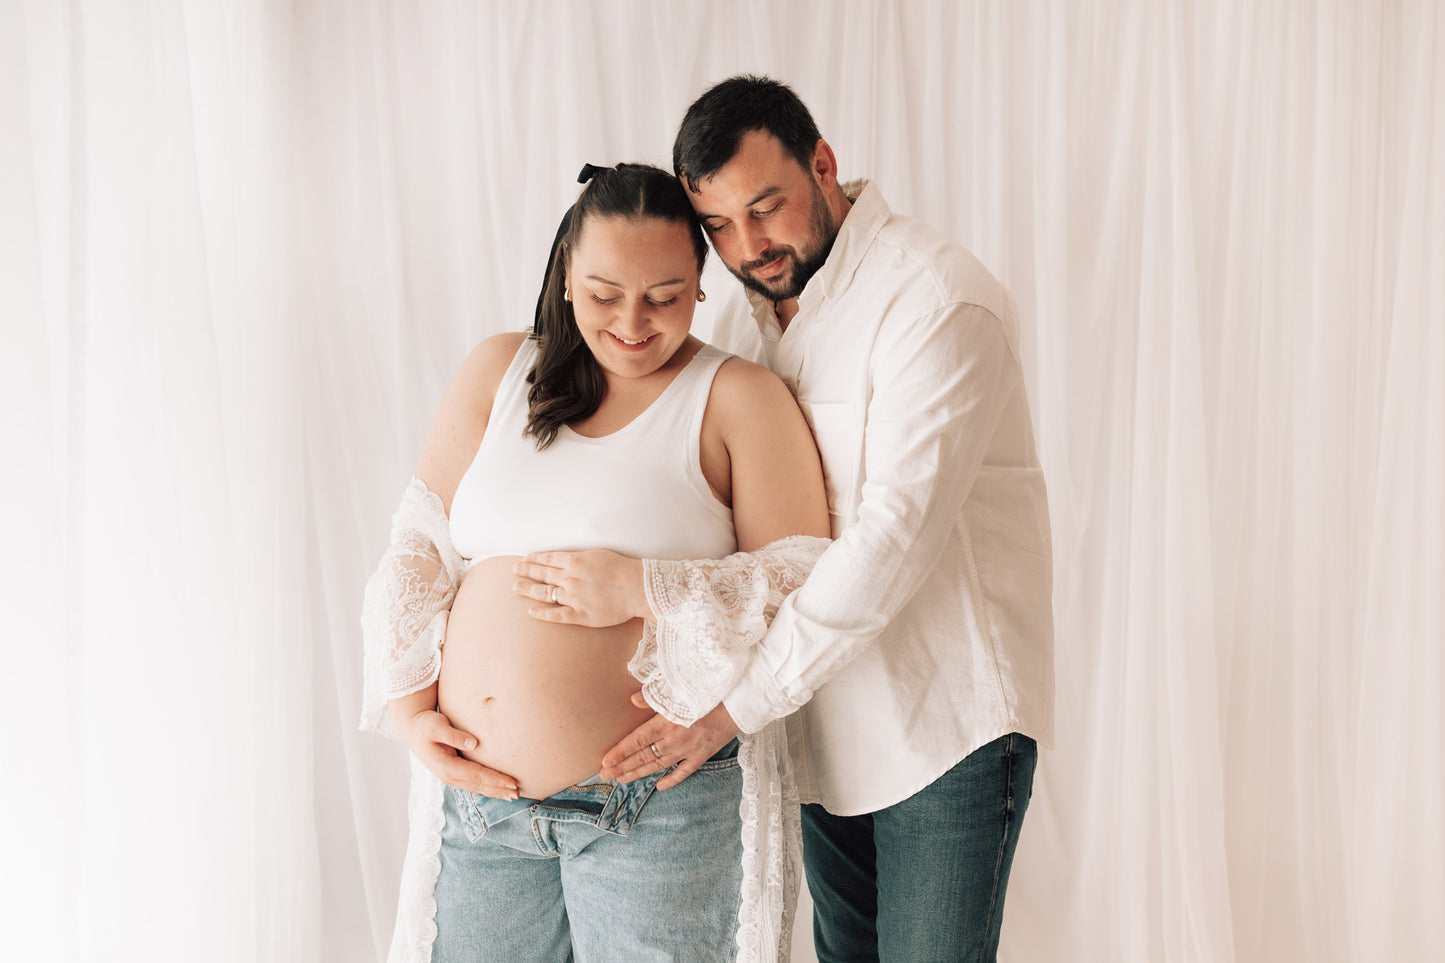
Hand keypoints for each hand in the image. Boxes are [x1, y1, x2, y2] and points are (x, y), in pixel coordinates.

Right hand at [395, 707, 519, 800]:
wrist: (413, 729)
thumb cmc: (426, 725)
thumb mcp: (437, 726)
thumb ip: (454, 735)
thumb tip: (474, 744)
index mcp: (446, 767)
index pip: (477, 775)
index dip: (496, 780)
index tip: (513, 783)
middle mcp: (449, 776)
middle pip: (479, 786)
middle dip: (499, 790)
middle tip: (518, 793)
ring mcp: (450, 777)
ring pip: (477, 788)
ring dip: (495, 792)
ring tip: (513, 796)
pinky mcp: (453, 774)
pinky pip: (473, 784)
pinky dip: (487, 787)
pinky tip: (498, 789)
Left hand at [513, 549, 648, 626]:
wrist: (638, 588)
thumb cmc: (622, 569)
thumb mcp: (597, 554)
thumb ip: (578, 557)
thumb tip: (563, 559)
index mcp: (574, 561)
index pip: (547, 559)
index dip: (533, 559)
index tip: (524, 560)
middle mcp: (570, 578)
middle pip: (542, 574)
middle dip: (525, 571)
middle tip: (514, 571)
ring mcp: (573, 597)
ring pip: (544, 593)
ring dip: (528, 590)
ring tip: (516, 588)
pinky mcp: (580, 615)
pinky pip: (556, 615)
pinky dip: (542, 613)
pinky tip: (531, 611)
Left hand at [600, 694, 739, 789]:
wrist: (738, 703)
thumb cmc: (707, 693)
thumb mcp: (679, 690)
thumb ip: (653, 697)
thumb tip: (632, 699)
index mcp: (666, 722)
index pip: (637, 740)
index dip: (620, 752)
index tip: (605, 761)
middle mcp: (674, 740)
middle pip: (643, 756)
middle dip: (622, 766)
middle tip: (606, 775)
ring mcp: (688, 750)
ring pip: (658, 766)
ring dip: (639, 773)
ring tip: (622, 780)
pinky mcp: (702, 755)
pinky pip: (683, 772)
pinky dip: (671, 780)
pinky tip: (659, 786)